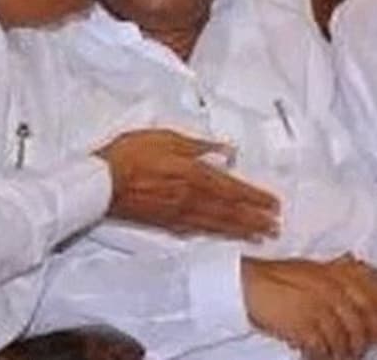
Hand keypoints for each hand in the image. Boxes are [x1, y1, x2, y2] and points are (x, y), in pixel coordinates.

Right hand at [95, 129, 279, 239]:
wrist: (100, 182)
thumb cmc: (132, 154)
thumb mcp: (168, 138)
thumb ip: (200, 146)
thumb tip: (228, 151)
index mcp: (195, 174)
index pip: (233, 188)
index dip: (255, 197)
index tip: (273, 205)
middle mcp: (191, 198)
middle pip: (230, 211)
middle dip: (255, 219)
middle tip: (275, 227)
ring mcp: (178, 213)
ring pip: (217, 224)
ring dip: (241, 231)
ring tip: (260, 236)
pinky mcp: (164, 223)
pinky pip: (195, 230)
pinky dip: (211, 234)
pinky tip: (220, 238)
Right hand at [242, 256, 376, 359]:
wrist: (246, 285)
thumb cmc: (275, 279)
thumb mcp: (313, 271)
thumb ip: (338, 276)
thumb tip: (364, 286)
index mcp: (337, 270)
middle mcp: (333, 285)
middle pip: (368, 318)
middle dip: (370, 337)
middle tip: (367, 347)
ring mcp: (319, 305)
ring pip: (348, 337)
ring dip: (347, 350)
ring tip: (341, 354)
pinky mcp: (305, 323)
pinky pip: (325, 347)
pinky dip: (325, 354)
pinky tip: (321, 354)